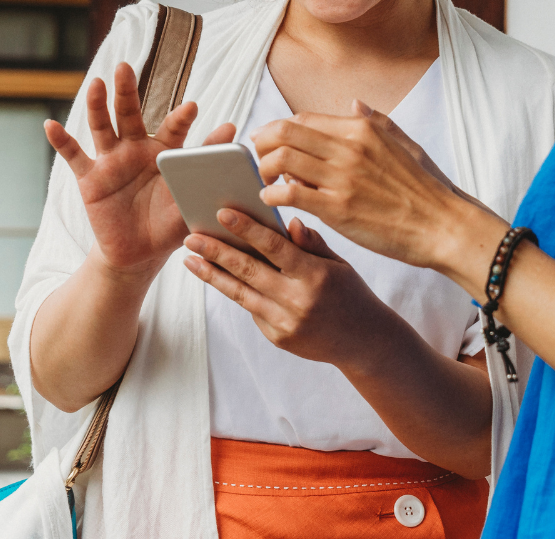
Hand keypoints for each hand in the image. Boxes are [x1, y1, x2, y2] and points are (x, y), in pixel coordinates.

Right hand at [44, 62, 234, 272]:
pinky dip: (62, 141)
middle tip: (125, 67)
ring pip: (101, 127)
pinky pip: (74, 156)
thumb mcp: (190, 195)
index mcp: (165, 151)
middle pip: (130, 114)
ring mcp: (111, 161)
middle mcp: (136, 148)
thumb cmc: (169, 222)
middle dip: (127, 91)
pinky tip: (50, 125)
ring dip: (97, 105)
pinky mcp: (90, 178)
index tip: (192, 108)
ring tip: (96, 84)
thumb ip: (206, 161)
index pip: (173, 128)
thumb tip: (232, 129)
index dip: (181, 119)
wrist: (138, 254)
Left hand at [182, 209, 397, 371]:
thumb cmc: (351, 292)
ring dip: (212, 274)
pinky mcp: (278, 338)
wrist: (363, 342)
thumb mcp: (338, 263)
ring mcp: (285, 323)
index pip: (275, 247)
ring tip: (190, 258)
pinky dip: (235, 291)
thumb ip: (311, 243)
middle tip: (191, 236)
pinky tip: (218, 276)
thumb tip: (288, 221)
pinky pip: (251, 309)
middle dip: (216, 251)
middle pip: (248, 271)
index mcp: (315, 276)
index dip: (247, 229)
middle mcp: (298, 301)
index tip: (223, 213)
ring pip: (240, 293)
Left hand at [250, 106, 505, 277]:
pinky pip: (290, 193)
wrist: (445, 226)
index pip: (303, 119)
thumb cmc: (428, 188)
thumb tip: (353, 103)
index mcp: (362, 129)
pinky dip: (273, 194)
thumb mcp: (405, 143)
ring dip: (265, 169)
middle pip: (285, 132)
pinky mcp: (338, 208)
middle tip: (258, 158)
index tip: (270, 141)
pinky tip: (274, 201)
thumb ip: (376, 121)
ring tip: (265, 181)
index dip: (279, 129)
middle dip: (262, 144)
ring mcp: (342, 177)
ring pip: (282, 159)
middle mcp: (349, 147)